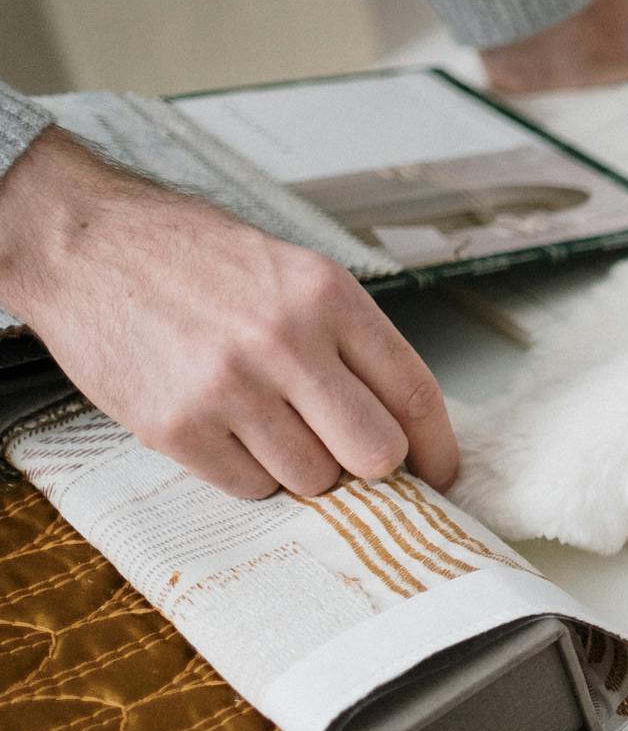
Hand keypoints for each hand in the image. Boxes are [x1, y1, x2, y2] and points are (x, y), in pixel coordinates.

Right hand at [0, 131, 456, 497]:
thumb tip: (403, 424)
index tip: (440, 472)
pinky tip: (227, 429)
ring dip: (303, 466)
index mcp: (328, 297)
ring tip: (268, 420)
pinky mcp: (176, 427)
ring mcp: (229, 388)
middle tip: (350, 454)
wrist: (84, 243)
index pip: (414, 392)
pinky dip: (249, 472)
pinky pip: (249, 487)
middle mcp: (286, 342)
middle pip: (376, 454)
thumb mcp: (294, 271)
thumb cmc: (195, 258)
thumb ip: (351, 340)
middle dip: (372, 466)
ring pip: (313, 479)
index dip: (437, 446)